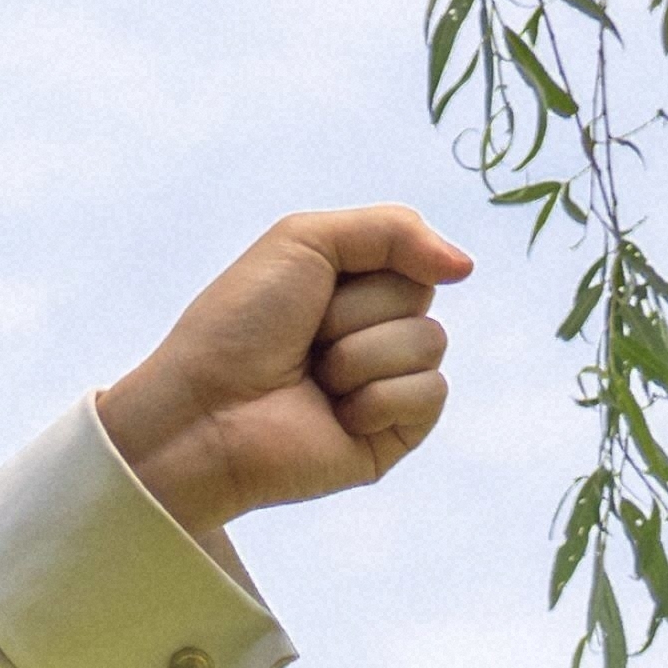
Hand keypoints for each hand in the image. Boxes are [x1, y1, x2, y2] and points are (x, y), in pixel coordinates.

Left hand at [97, 205, 473, 545]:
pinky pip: (431, 394)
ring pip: (430, 343)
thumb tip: (465, 267)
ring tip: (312, 379)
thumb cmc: (236, 328)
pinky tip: (334, 414)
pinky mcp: (391, 438)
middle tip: (304, 341)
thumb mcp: (305, 241)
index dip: (364, 268)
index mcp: (355, 292)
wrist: (202, 411)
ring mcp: (385, 388)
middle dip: (356, 312)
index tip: (307, 294)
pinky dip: (377, 398)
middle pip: (423, 296)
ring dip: (359, 354)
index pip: (411, 257)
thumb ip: (392, 229)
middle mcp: (374, 336)